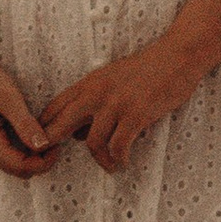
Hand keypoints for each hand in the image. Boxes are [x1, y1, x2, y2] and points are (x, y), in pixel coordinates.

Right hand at [0, 52, 55, 177]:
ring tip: (45, 133)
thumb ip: (25, 124)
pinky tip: (32, 132)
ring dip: (33, 156)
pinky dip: (24, 150)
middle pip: (18, 170)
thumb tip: (42, 146)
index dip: (44, 162)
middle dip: (40, 160)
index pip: (21, 167)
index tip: (59, 144)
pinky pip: (9, 155)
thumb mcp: (9, 98)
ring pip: (14, 165)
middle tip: (56, 138)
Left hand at [40, 29, 217, 174]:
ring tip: (110, 165)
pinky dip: (119, 159)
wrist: (177, 56)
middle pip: (61, 125)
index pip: (54, 107)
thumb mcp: (111, 80)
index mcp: (88, 83)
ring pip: (92, 142)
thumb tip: (77, 135)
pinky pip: (119, 146)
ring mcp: (116, 104)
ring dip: (100, 160)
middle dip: (52, 145)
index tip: (44, 144)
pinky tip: (124, 162)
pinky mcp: (136, 114)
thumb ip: (93, 104)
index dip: (43, 128)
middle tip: (53, 160)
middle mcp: (96, 93)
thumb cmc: (147, 69)